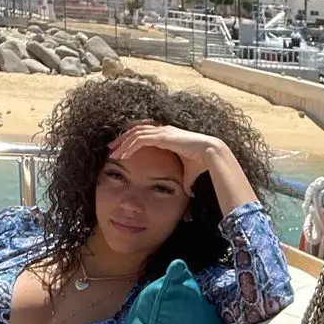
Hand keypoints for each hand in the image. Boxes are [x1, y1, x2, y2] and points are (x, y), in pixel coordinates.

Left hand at [109, 123, 229, 198]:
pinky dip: (130, 147)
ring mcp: (162, 132)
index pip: (144, 135)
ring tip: (113, 153)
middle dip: (122, 140)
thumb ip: (185, 180)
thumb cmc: (202, 162)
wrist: (211, 154)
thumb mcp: (189, 173)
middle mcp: (163, 130)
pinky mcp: (162, 136)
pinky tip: (123, 156)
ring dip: (123, 143)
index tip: (123, 152)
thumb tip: (188, 193)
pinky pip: (140, 140)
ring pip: (135, 134)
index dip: (132, 142)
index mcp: (168, 135)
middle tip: (111, 149)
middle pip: (136, 131)